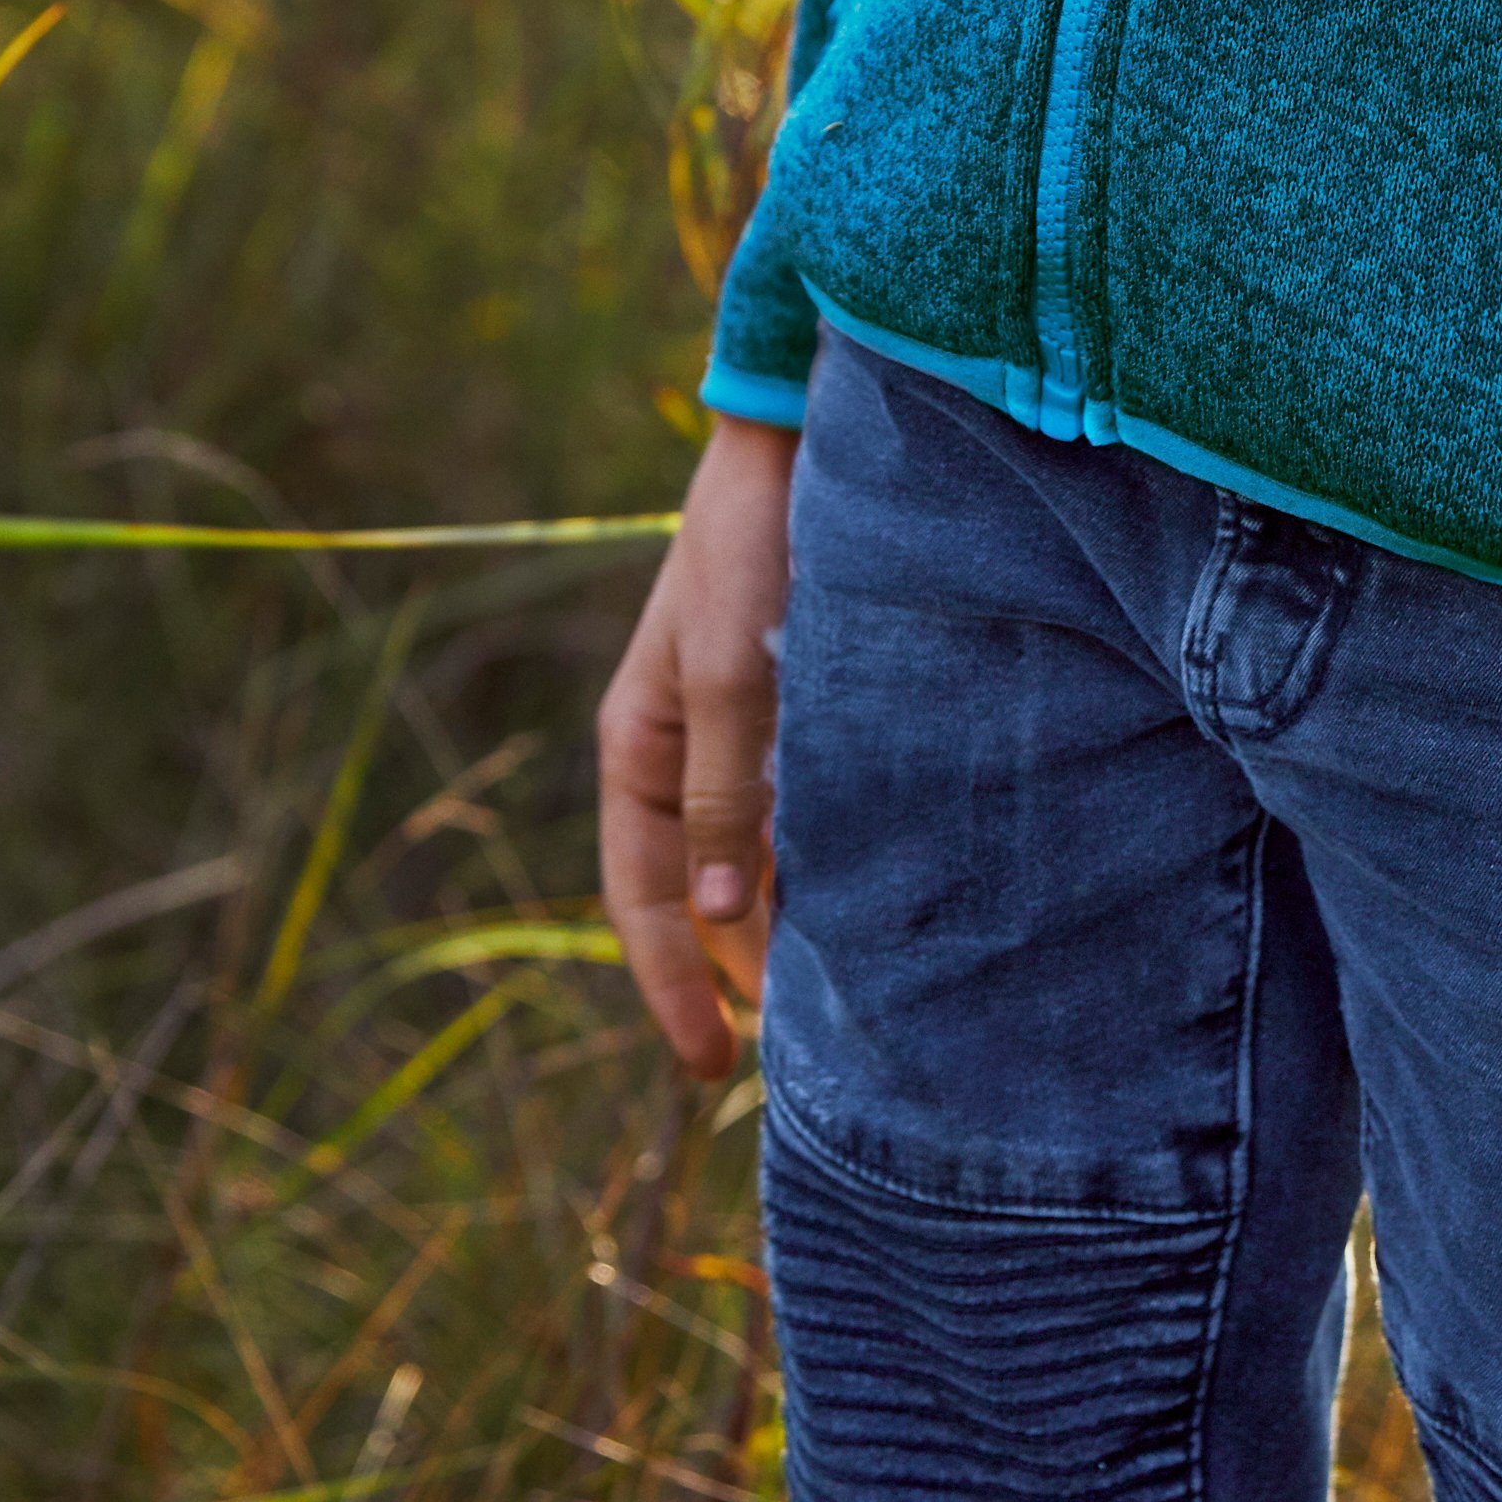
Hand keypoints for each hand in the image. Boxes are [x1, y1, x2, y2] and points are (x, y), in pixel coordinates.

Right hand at [595, 414, 795, 1079]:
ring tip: (834, 996)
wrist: (801, 434)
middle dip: (728, 971)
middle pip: (695, 891)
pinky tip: (861, 893)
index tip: (714, 1066)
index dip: (673, 986)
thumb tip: (722, 921)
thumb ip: (728, 794)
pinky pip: (793, 806)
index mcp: (640, 747)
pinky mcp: (794, 698)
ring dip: (778, 920)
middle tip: (783, 1055)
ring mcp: (739, 725)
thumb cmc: (755, 545)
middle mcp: (683, 747)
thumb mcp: (732, 672)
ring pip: (749, 854)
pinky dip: (813, 859)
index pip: (644, 899)